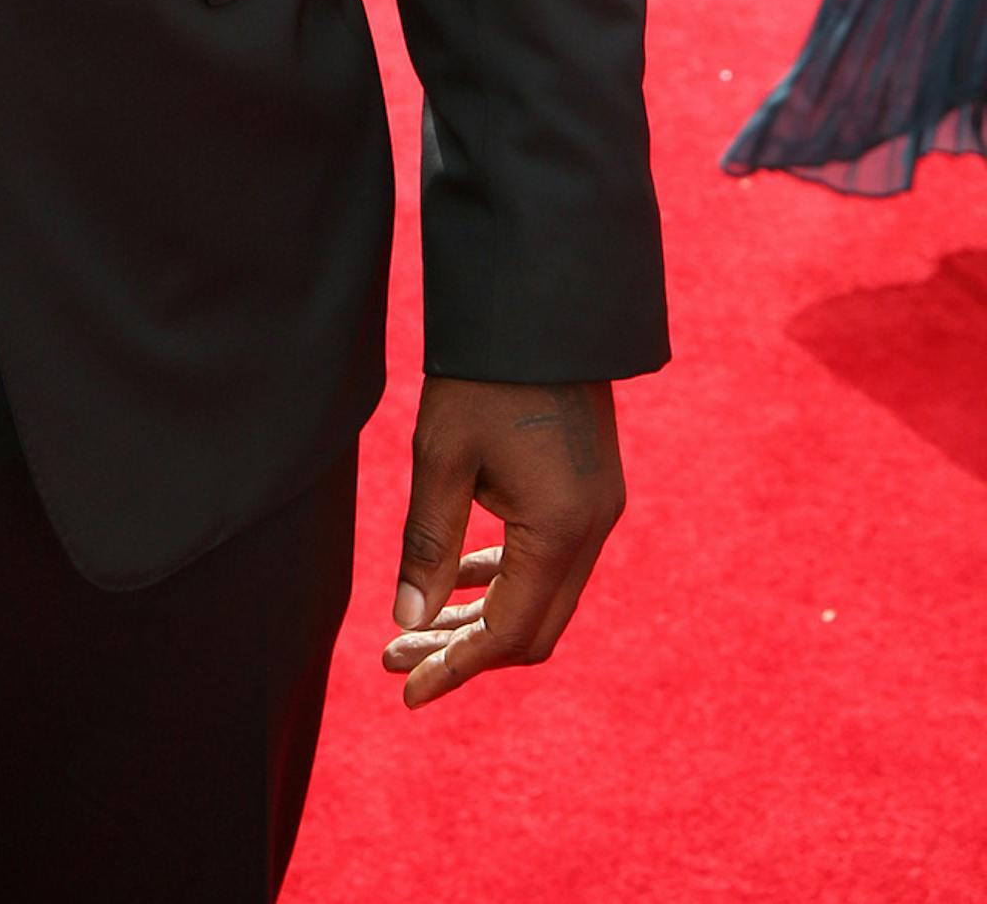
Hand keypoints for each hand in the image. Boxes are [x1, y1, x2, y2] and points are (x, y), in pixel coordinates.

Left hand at [383, 377, 624, 708]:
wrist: (540, 305)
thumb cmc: (482, 375)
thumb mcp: (442, 457)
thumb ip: (428, 545)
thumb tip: (408, 625)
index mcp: (561, 529)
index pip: (510, 633)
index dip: (457, 667)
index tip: (406, 691)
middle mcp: (593, 529)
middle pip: (533, 628)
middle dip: (465, 651)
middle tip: (398, 660)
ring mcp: (599, 510)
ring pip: (542, 597)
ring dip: (482, 617)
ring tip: (413, 631)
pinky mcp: (590, 490)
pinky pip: (551, 561)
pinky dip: (506, 579)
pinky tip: (460, 584)